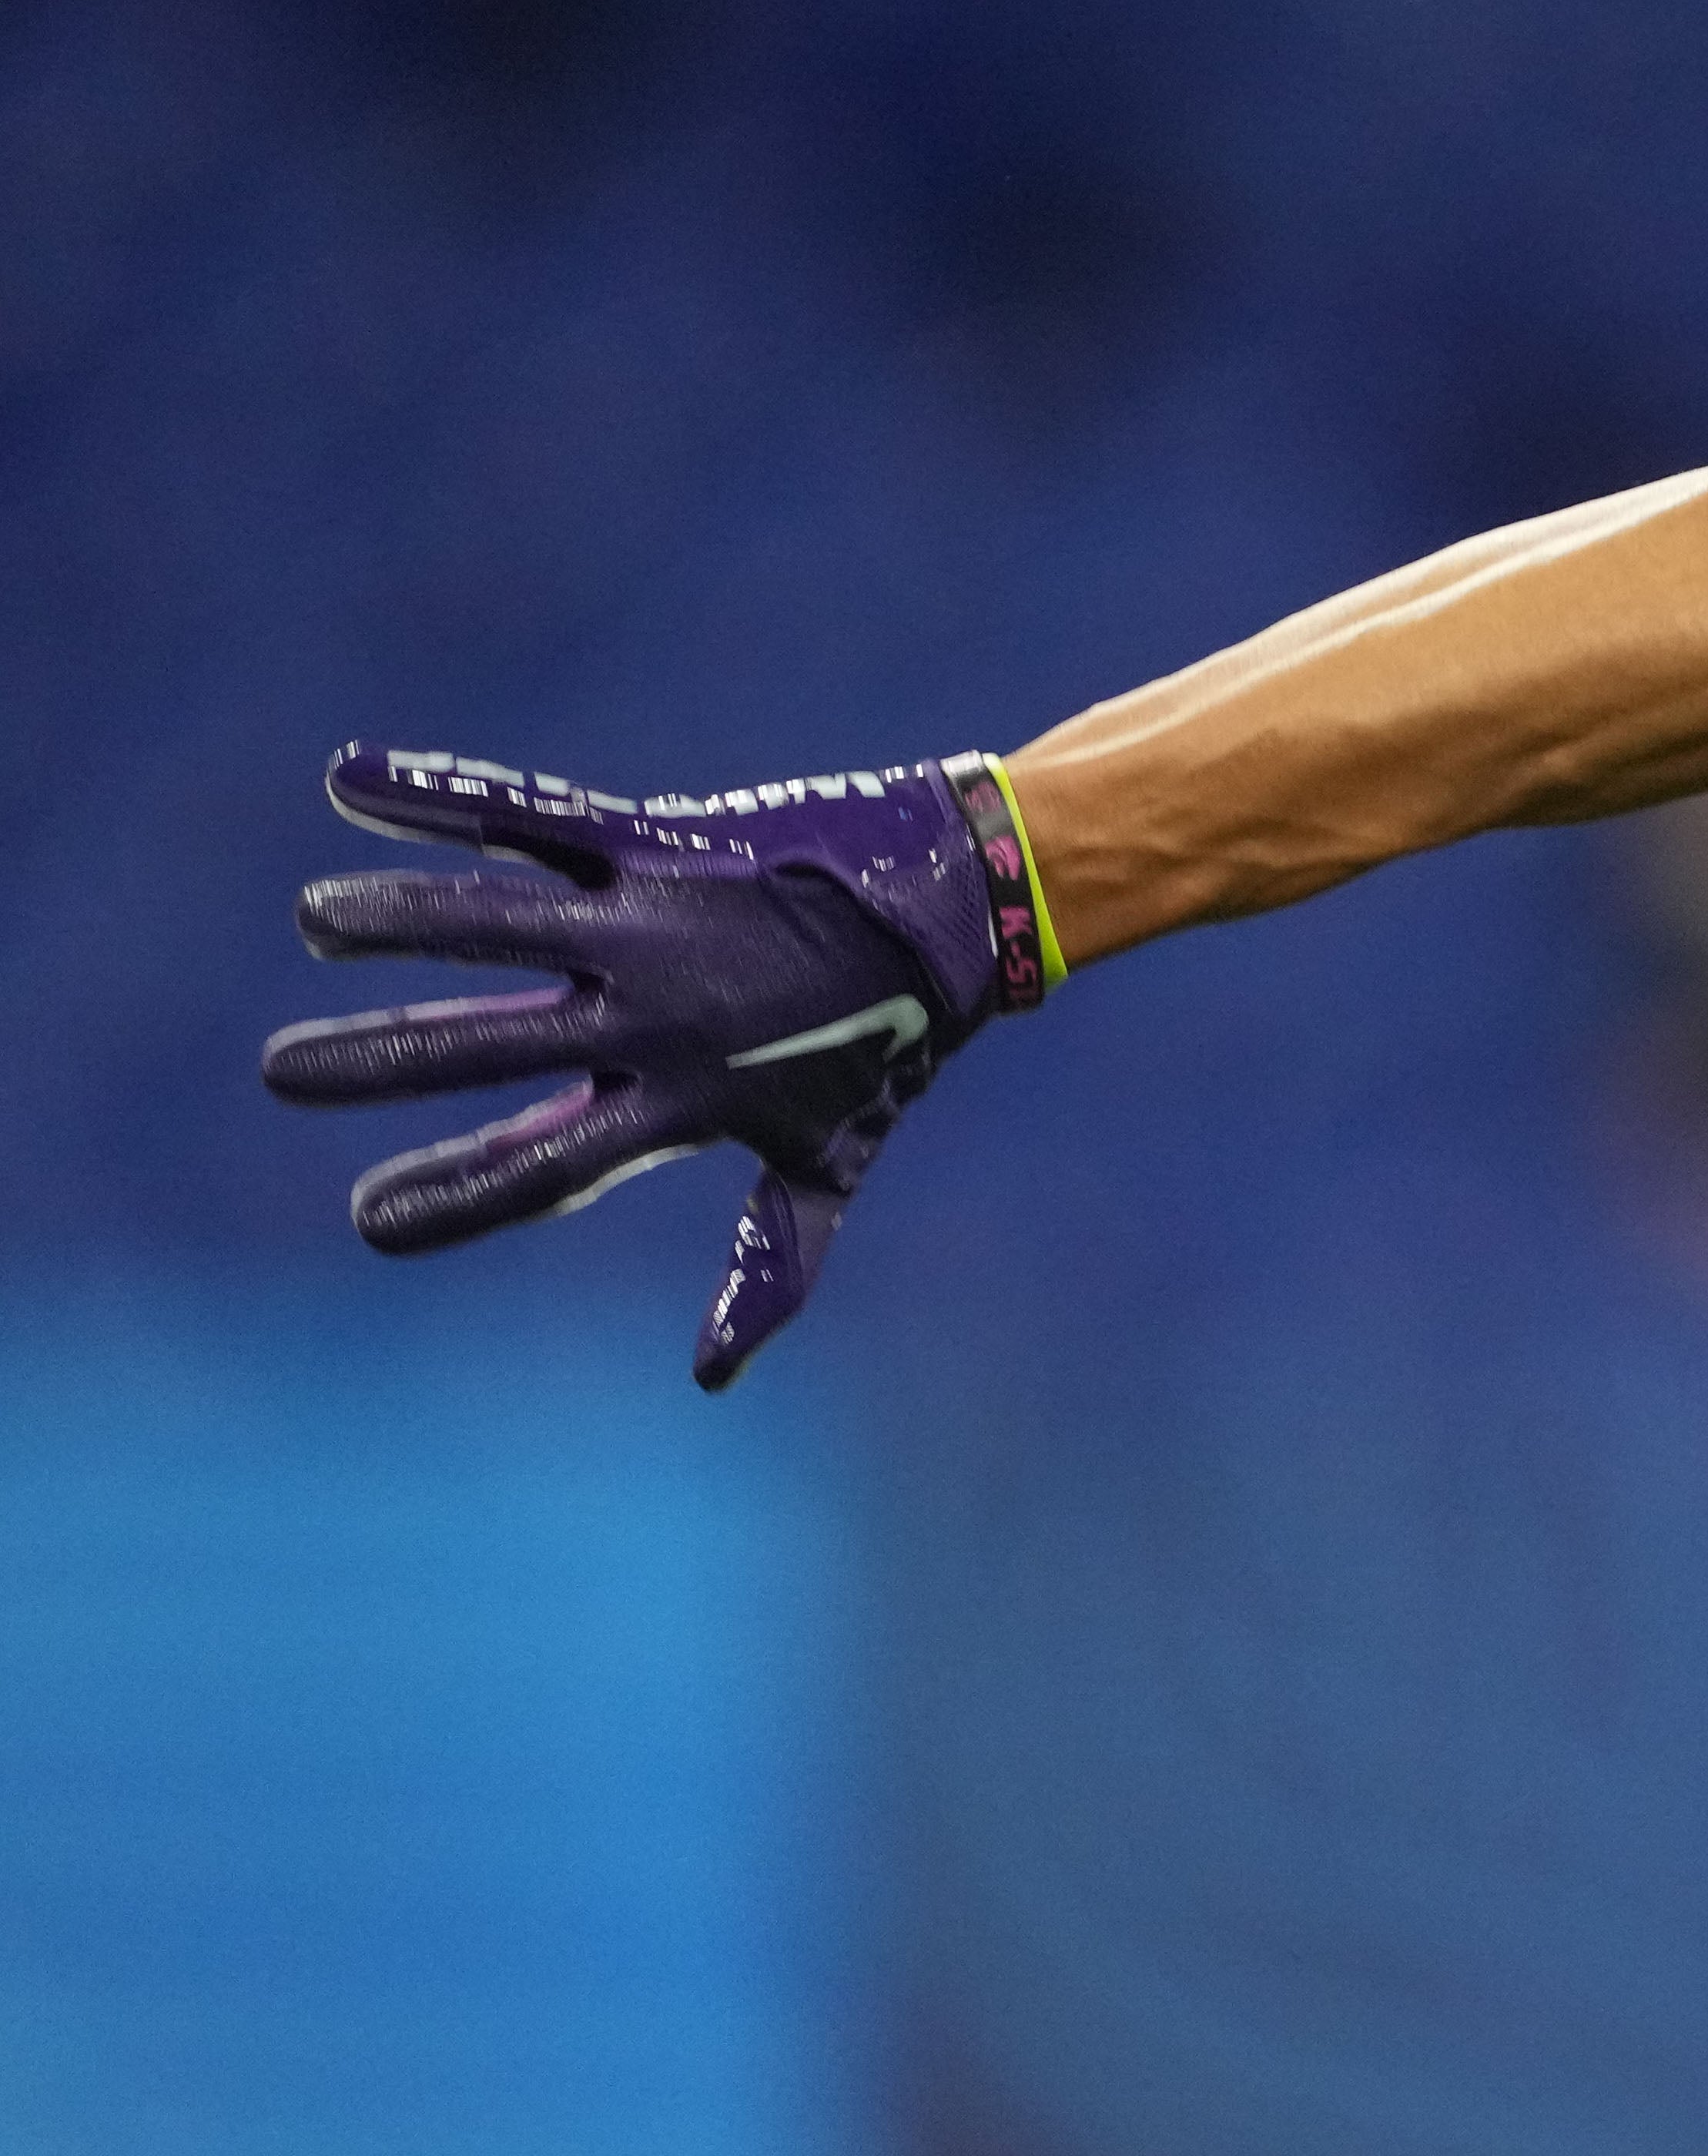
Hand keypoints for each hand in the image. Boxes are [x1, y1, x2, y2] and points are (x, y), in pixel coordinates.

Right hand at [258, 742, 1057, 1387]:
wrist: (974, 906)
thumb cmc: (893, 1039)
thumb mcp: (831, 1158)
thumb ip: (768, 1261)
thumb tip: (716, 1376)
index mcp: (683, 1102)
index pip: (544, 1169)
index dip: (454, 1199)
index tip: (368, 1222)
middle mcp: (658, 1015)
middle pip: (489, 1046)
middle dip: (380, 1060)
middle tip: (286, 1074)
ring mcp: (656, 921)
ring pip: (493, 920)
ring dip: (392, 922)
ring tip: (314, 924)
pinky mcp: (664, 838)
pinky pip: (530, 815)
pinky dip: (437, 794)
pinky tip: (348, 778)